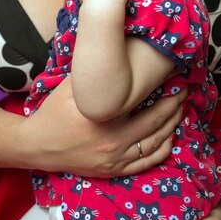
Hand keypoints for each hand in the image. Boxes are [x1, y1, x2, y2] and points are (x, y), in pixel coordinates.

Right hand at [28, 75, 186, 176]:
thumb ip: (94, 72)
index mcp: (105, 118)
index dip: (164, 89)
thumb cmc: (54, 112)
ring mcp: (115, 159)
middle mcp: (114, 141)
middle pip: (156, 122)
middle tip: (183, 91)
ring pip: (156, 143)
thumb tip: (115, 48)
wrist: (37, 144)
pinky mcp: (113, 170)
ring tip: (180, 110)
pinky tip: (169, 137)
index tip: (174, 76)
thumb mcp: (72, 85)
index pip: (145, 101)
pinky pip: (146, 162)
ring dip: (172, 126)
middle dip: (174, 105)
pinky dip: (162, 149)